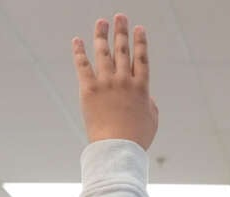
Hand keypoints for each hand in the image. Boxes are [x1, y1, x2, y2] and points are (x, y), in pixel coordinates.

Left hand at [73, 14, 158, 148]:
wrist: (117, 147)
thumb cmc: (136, 138)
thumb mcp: (152, 120)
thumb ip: (150, 104)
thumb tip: (146, 96)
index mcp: (141, 87)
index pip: (141, 58)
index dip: (140, 42)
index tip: (139, 29)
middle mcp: (124, 80)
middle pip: (123, 50)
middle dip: (121, 31)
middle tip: (120, 17)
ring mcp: (106, 83)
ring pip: (104, 52)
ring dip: (102, 35)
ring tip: (101, 22)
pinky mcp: (89, 89)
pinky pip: (82, 65)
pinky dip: (79, 52)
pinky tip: (77, 40)